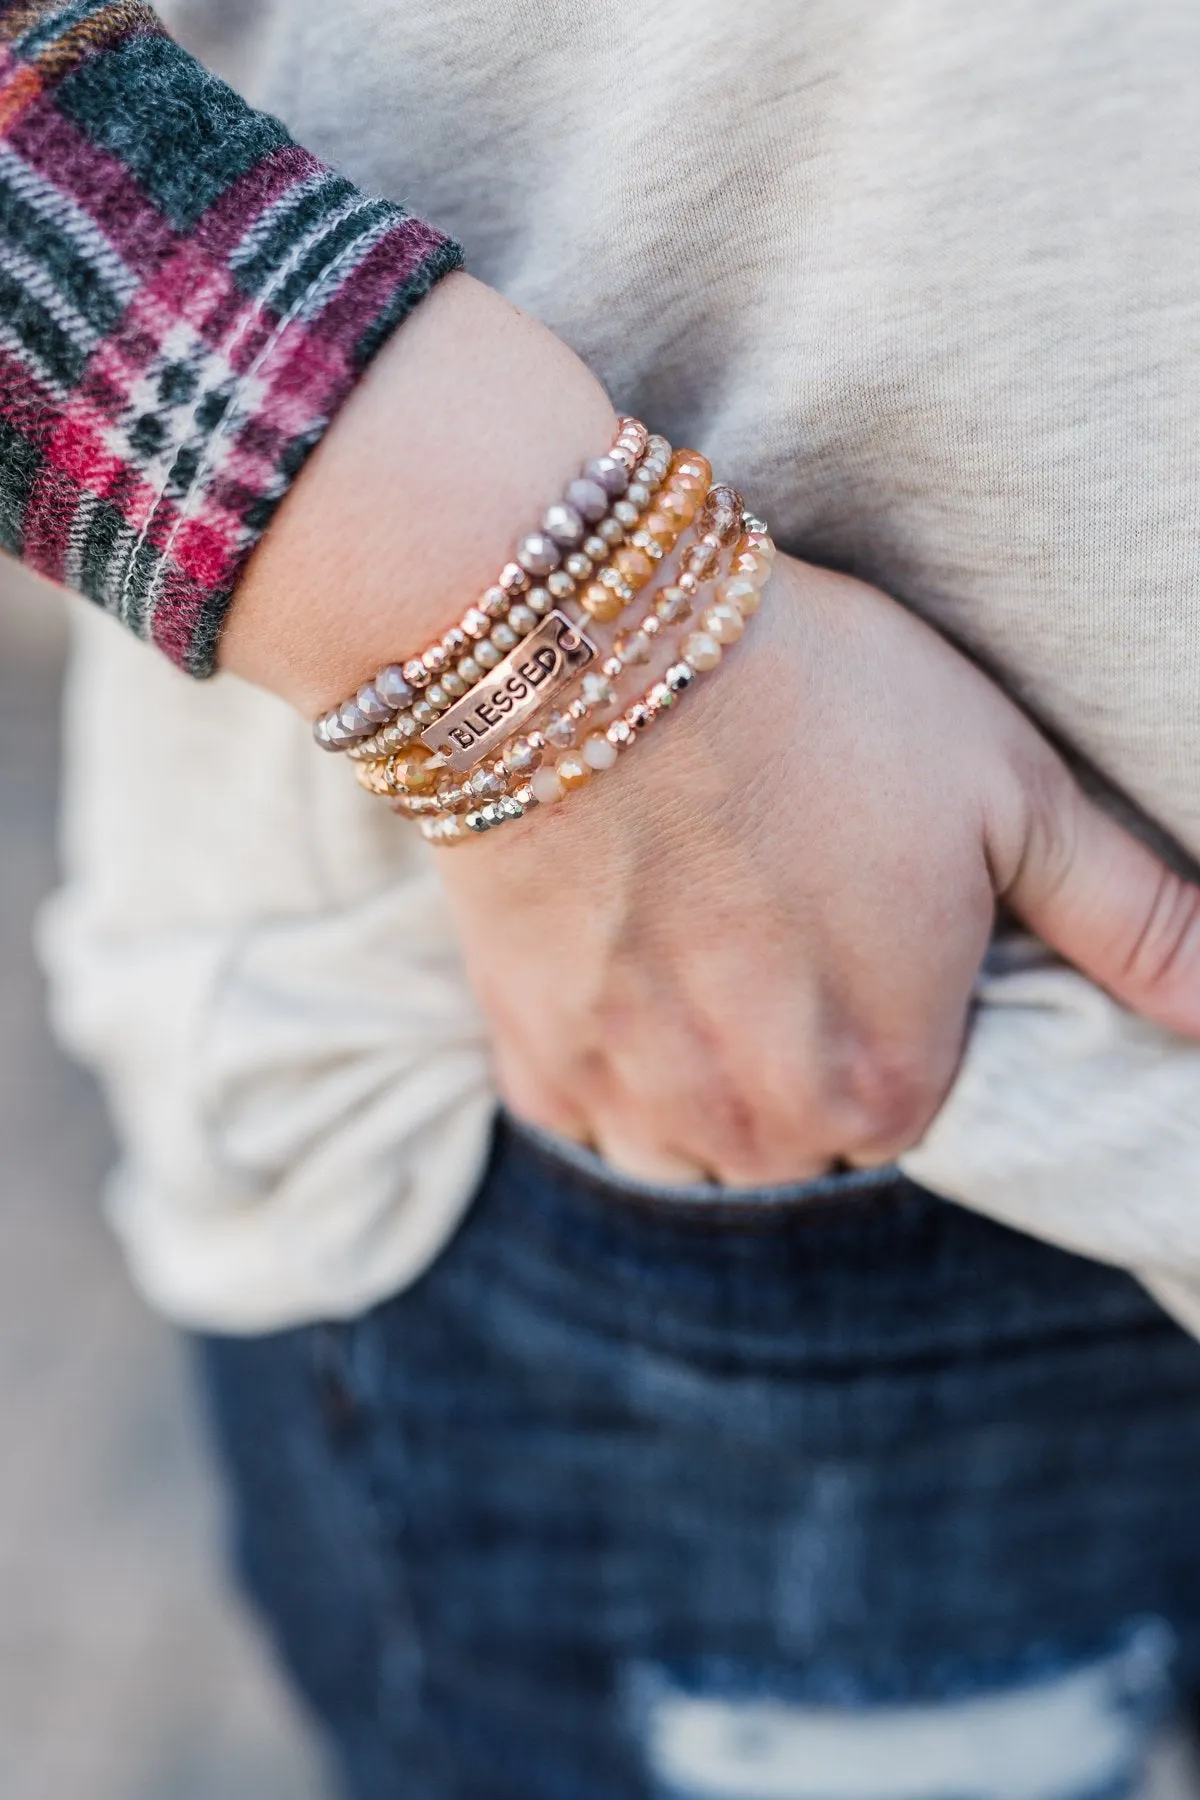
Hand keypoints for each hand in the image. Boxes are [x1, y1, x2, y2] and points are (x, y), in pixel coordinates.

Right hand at [436, 552, 1199, 1184]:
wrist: (586, 643)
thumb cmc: (821, 705)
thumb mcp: (1014, 794)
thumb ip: (1138, 924)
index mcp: (889, 1086)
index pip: (916, 1101)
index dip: (893, 1004)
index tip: (858, 911)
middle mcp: (761, 1129)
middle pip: (803, 1131)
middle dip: (800, 1047)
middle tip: (774, 908)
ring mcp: (634, 1101)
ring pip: (696, 1136)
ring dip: (707, 1068)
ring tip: (699, 933)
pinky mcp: (532, 1058)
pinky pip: (591, 1106)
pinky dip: (613, 1052)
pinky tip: (623, 950)